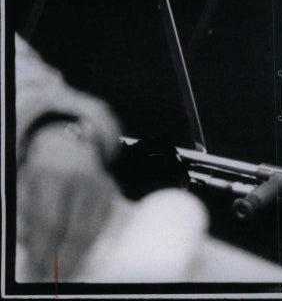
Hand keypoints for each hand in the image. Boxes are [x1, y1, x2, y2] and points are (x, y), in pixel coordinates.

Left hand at [18, 123, 116, 280]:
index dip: (42, 250)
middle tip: (51, 280)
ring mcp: (99, 183)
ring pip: (91, 230)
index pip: (49, 221)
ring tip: (64, 275)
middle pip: (74, 230)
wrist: (69, 147)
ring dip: (77, 257)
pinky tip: (80, 257)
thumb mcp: (25, 185)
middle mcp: (80, 177)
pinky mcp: (110, 190)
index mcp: (52, 174)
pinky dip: (90, 244)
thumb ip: (23, 213)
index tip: (35, 269)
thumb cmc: (41, 172)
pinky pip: (102, 225)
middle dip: (62, 261)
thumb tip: (25, 243)